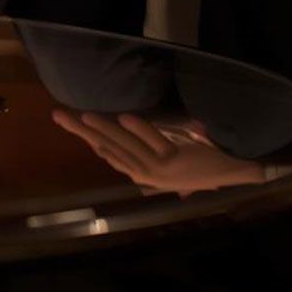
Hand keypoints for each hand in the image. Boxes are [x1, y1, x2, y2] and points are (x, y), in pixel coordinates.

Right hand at [53, 109, 265, 194]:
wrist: (231, 173)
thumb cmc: (200, 166)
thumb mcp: (169, 162)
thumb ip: (149, 149)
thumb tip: (126, 127)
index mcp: (143, 176)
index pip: (109, 155)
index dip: (89, 138)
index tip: (72, 121)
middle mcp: (146, 175)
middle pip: (108, 149)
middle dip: (83, 131)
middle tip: (60, 115)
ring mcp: (159, 170)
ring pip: (125, 147)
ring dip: (104, 130)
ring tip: (83, 116)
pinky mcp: (174, 162)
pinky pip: (154, 142)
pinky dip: (140, 130)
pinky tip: (125, 117)